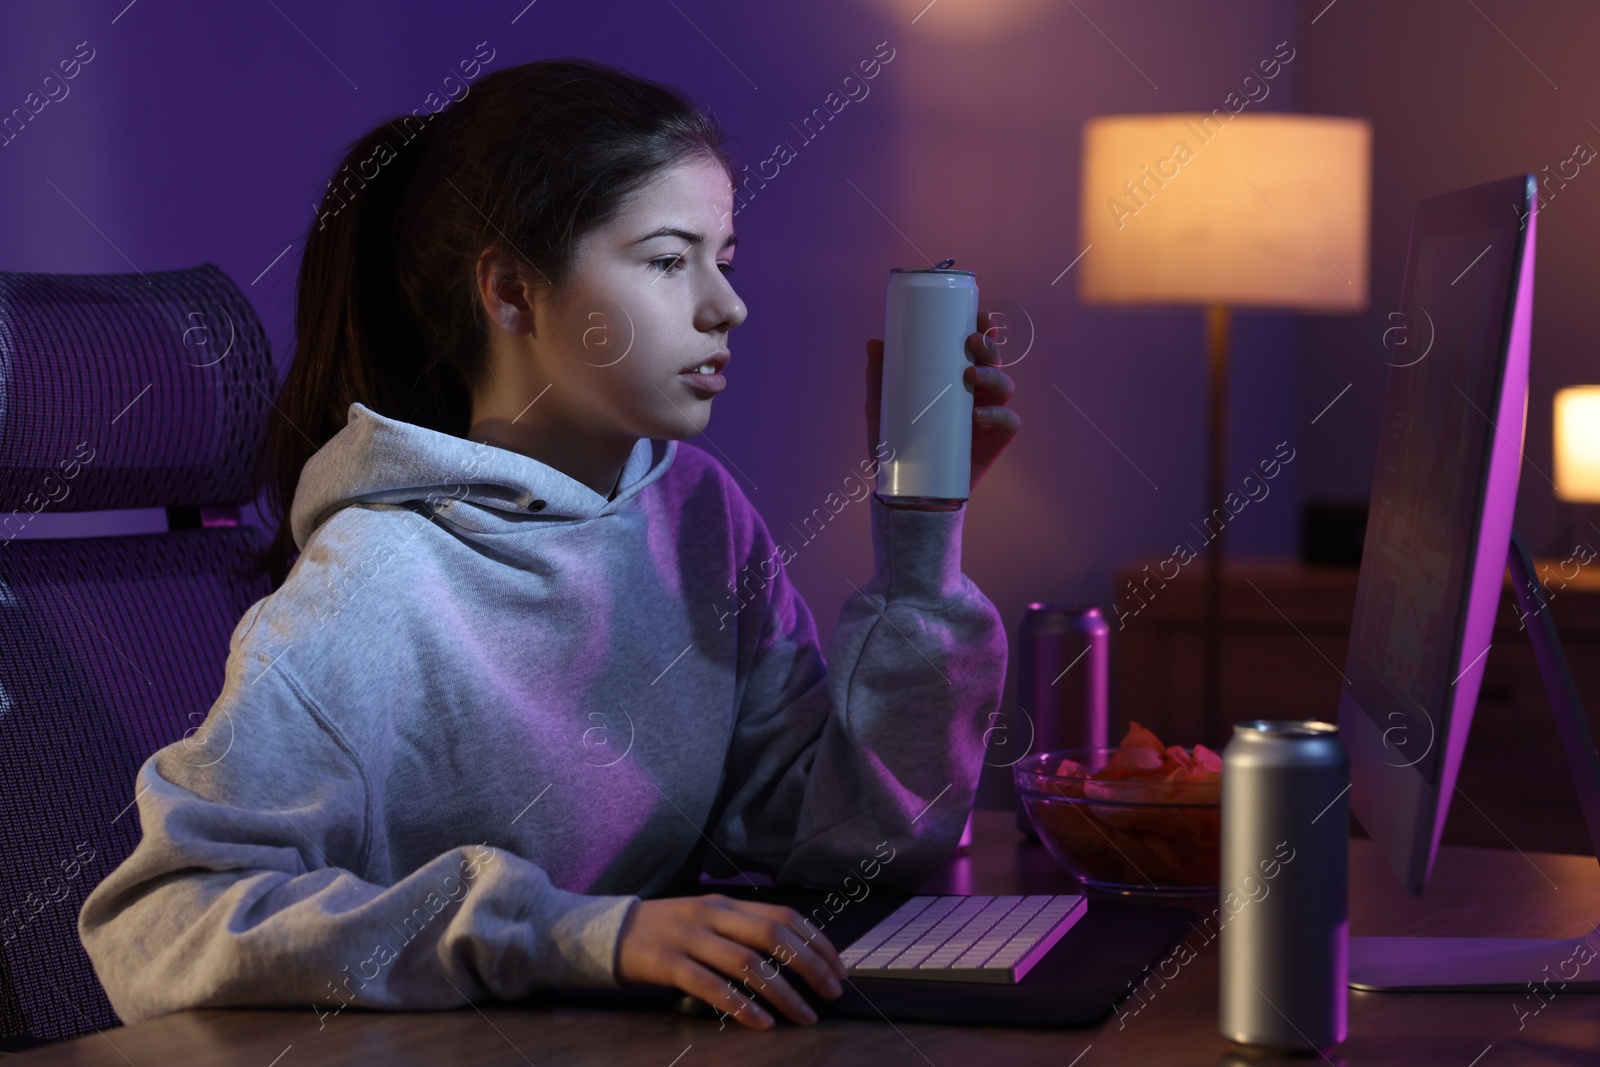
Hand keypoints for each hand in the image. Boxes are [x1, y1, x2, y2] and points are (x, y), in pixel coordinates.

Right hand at [614, 894, 846, 1029]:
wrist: (609, 931)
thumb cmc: (668, 931)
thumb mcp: (708, 919)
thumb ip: (742, 930)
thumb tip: (792, 955)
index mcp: (727, 903)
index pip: (783, 915)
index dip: (816, 941)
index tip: (838, 968)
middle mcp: (712, 914)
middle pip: (772, 935)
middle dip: (809, 965)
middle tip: (832, 993)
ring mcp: (689, 937)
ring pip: (747, 963)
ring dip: (782, 992)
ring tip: (804, 1016)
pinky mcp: (668, 963)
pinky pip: (711, 986)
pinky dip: (740, 1005)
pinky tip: (761, 1023)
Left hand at [865, 309, 1020, 498]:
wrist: (907, 492)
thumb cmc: (898, 445)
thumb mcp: (883, 409)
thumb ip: (879, 378)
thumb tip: (874, 343)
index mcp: (955, 381)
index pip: (977, 351)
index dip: (985, 331)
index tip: (979, 316)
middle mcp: (976, 395)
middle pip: (995, 363)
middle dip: (990, 347)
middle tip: (972, 343)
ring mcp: (987, 418)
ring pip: (1005, 387)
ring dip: (994, 376)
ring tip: (971, 376)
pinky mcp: (993, 443)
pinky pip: (1009, 423)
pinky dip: (999, 415)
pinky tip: (978, 414)